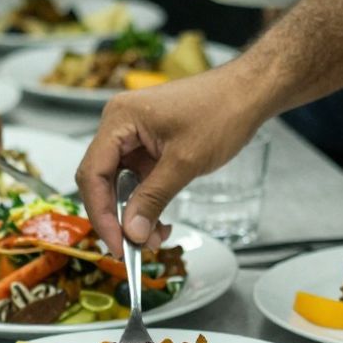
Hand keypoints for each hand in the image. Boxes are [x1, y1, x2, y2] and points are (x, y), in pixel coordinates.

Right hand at [76, 68, 263, 253]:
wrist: (249, 93)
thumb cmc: (221, 111)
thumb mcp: (184, 161)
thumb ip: (154, 198)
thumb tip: (132, 232)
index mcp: (119, 119)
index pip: (93, 174)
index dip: (101, 214)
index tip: (118, 244)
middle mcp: (119, 126)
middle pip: (101, 181)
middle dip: (117, 218)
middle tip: (132, 249)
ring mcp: (134, 136)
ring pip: (120, 185)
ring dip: (134, 215)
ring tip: (155, 239)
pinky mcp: (149, 146)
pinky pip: (138, 180)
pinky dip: (147, 203)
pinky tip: (160, 222)